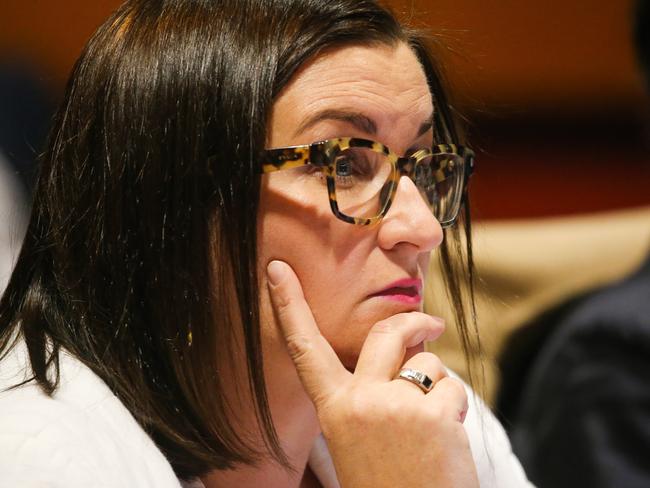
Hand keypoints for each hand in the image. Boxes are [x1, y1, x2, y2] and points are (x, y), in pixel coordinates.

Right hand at [267, 260, 478, 487]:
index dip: (288, 305)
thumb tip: (401, 356)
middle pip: (384, 332)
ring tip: (433, 423)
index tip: (277, 271)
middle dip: (412, 321)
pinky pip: (453, 388)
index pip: (305, 348)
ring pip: (427, 363)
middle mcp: (361, 401)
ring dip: (437, 384)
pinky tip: (447, 438)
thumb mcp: (358, 440)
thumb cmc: (388, 484)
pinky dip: (456, 408)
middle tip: (430, 324)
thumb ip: (368, 396)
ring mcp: (397, 406)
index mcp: (335, 409)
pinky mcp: (435, 415)